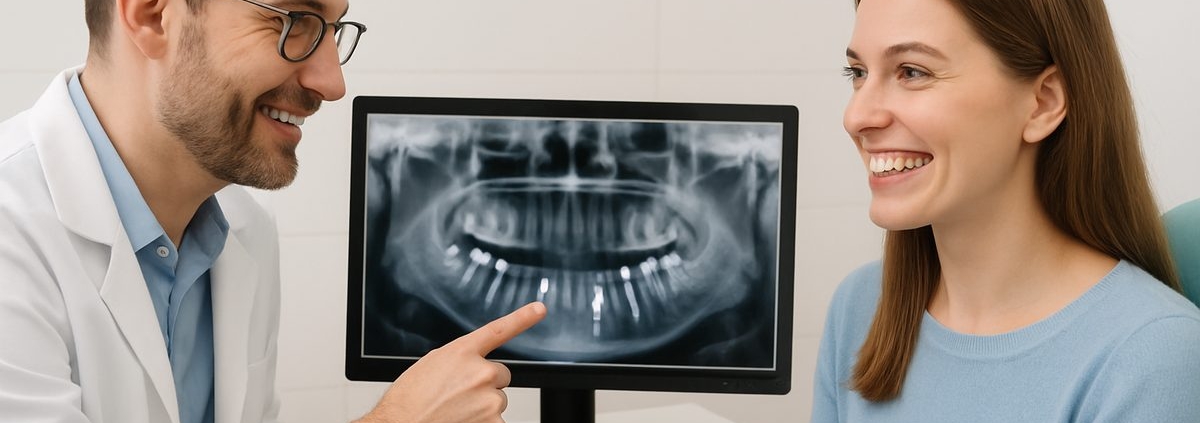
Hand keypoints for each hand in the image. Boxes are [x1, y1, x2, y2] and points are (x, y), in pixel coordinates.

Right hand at [355, 302, 546, 422]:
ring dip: (482, 407)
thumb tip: (470, 367)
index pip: (499, 329)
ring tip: (455, 411)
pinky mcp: (493, 422)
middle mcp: (480, 372)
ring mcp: (489, 398)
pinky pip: (497, 421)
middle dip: (486, 384)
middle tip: (460, 395)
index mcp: (462, 352)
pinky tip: (462, 422)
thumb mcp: (430, 366)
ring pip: (498, 400)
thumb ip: (458, 361)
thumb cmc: (409, 400)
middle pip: (500, 375)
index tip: (539, 309)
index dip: (523, 317)